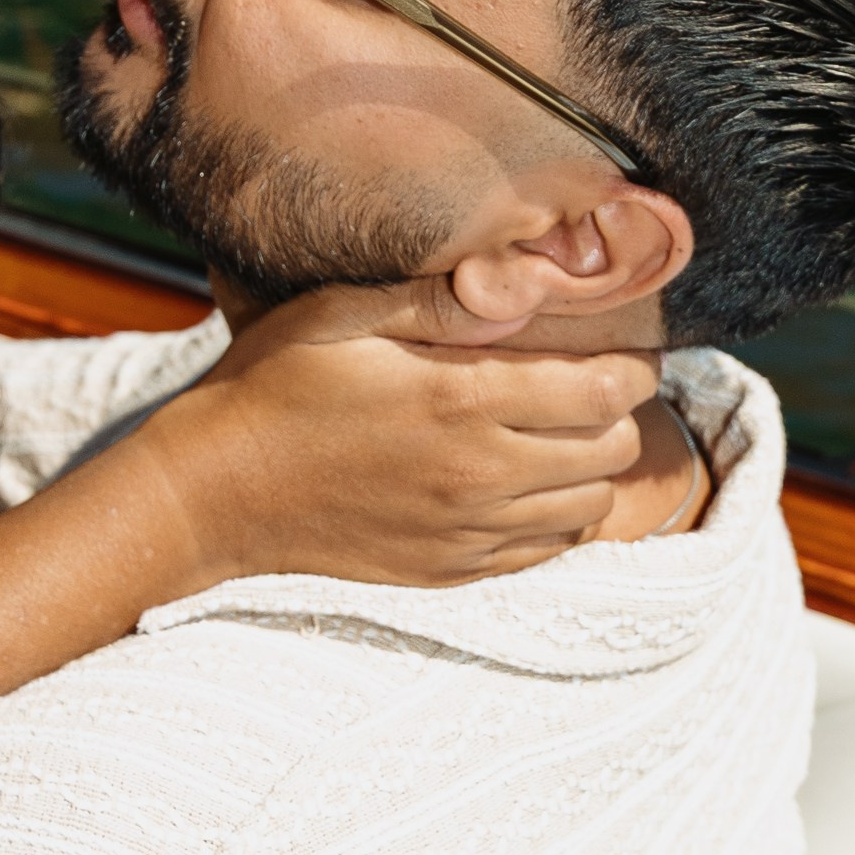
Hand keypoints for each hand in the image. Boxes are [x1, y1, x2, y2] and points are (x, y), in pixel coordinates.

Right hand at [149, 300, 656, 586]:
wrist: (220, 488)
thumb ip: (440, 299)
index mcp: (463, 401)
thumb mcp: (346, 312)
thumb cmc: (277, 383)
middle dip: (615, 411)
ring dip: (588, 467)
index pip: (605, 392)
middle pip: (612, 451)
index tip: (627, 348)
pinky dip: (554, 516)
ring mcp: (469, 532)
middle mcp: (481, 476)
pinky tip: (520, 481)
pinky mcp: (452, 570)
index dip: (634, 367)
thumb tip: (521, 284)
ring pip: (588, 508)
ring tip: (557, 432)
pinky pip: (543, 552)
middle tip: (587, 383)